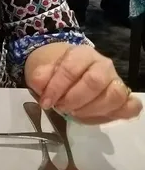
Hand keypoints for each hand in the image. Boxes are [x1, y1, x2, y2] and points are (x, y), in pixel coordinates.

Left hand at [27, 45, 141, 124]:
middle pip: (94, 82)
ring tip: (76, 113)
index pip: (71, 69)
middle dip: (74, 99)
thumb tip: (39, 83)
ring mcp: (116, 80)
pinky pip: (131, 107)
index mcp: (82, 53)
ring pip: (114, 95)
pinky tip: (99, 116)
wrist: (66, 70)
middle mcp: (103, 65)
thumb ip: (40, 76)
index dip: (57, 88)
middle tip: (61, 107)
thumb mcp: (41, 70)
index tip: (45, 102)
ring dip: (92, 110)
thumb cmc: (54, 70)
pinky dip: (118, 114)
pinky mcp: (124, 97)